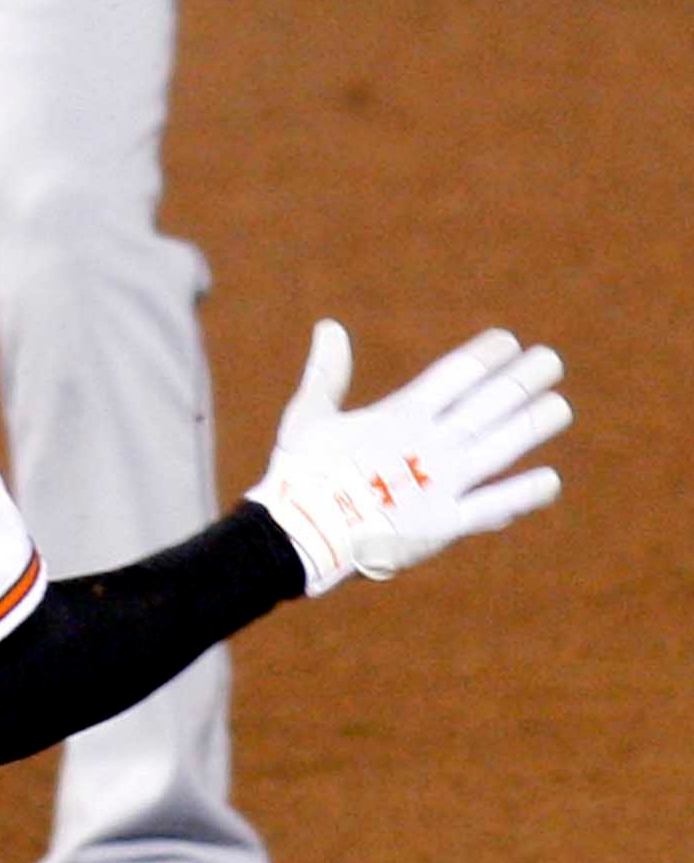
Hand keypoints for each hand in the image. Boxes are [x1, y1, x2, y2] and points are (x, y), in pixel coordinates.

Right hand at [249, 320, 569, 594]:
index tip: (508, 341)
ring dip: (533, 425)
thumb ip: (328, 372)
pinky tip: (551, 481)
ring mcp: (442, 484)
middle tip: (552, 360)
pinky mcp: (445, 524)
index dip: (484, 356)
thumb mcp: (309, 415)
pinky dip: (523, 494)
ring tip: (561, 406)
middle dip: (521, 380)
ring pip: (500, 448)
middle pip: (487, 405)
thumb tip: (330, 326)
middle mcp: (429, 445)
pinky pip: (493, 506)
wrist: (302, 537)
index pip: (453, 375)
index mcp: (397, 416)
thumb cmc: (301, 474)